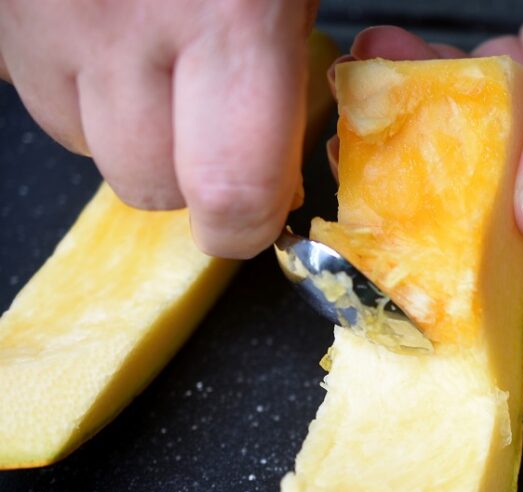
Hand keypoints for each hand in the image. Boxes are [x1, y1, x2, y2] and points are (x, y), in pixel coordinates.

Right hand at [0, 0, 316, 257]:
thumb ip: (283, 75)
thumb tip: (276, 180)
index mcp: (232, 19)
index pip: (231, 194)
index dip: (244, 227)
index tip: (254, 222)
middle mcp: (129, 25)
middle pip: (147, 186)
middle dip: (186, 180)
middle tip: (213, 123)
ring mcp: (49, 15)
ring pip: (81, 143)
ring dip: (122, 130)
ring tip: (154, 58)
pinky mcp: (0, 8)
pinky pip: (34, 88)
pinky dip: (72, 82)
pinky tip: (106, 33)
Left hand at [344, 0, 522, 339]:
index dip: (501, 302)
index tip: (425, 310)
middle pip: (521, 226)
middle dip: (442, 226)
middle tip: (360, 226)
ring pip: (497, 154)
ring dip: (428, 147)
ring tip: (354, 134)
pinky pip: (498, 86)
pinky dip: (446, 78)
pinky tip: (391, 64)